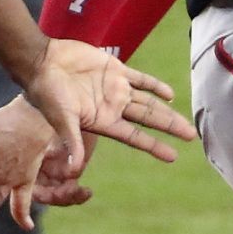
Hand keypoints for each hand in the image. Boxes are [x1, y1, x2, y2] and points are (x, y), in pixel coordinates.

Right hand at [23, 38, 194, 166]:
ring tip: (185, 122)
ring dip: (167, 110)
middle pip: (148, 120)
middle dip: (170, 128)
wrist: (41, 62)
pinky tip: (169, 94)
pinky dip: (155, 86)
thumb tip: (75, 172)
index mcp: (103, 121)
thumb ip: (73, 143)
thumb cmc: (47, 93)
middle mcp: (112, 107)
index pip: (135, 137)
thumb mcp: (62, 120)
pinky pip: (140, 79)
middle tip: (191, 136)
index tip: (173, 157)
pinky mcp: (114, 69)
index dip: (155, 147)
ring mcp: (115, 88)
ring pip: (148, 101)